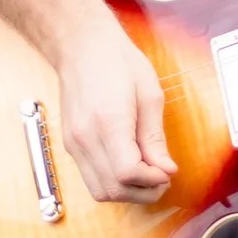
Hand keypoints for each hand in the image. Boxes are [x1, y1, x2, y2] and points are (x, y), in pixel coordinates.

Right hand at [55, 8, 173, 204]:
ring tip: (147, 175)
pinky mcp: (70, 145)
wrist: (80, 45)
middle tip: (162, 178)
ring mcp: (73, 143)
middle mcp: (85, 138)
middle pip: (113, 189)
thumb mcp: (149, 94)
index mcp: (108, 121)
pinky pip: (91, 178)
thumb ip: (155, 137)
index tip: (167, 172)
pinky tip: (129, 166)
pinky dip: (112, 182)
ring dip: (127, 192)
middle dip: (143, 192)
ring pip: (99, 191)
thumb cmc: (117, 61)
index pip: (128, 172)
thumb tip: (166, 169)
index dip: (152, 180)